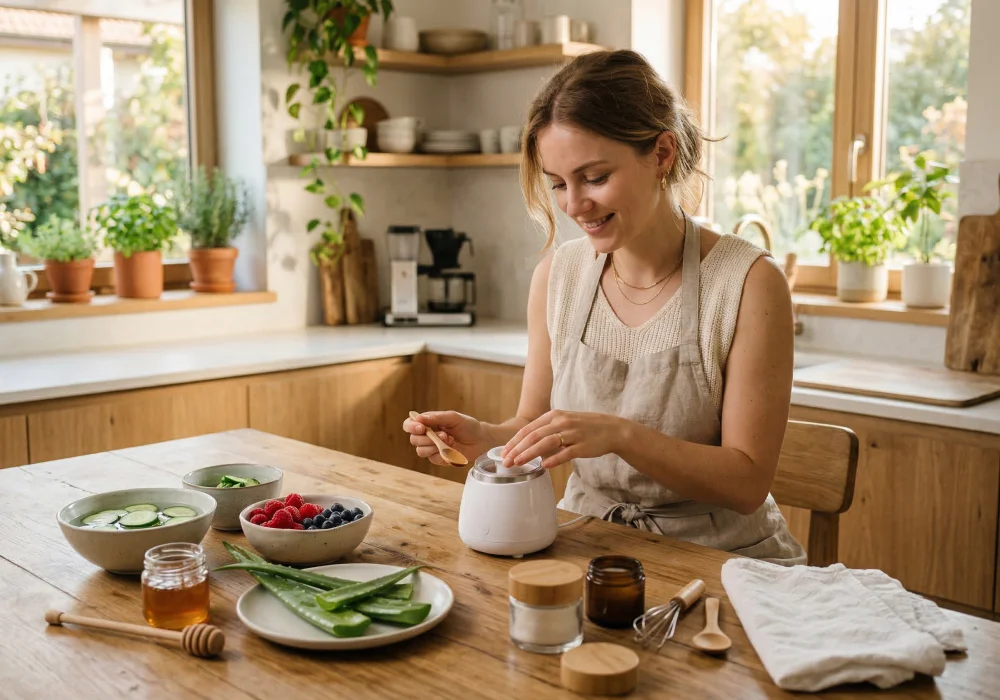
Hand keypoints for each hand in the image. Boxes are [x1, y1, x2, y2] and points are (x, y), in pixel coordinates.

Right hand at [403, 411, 490, 466]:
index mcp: (428, 423)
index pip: (409, 425)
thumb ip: (436, 417)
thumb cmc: (468, 426)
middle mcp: (427, 436)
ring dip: (434, 446)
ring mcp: (432, 448)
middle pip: (413, 439)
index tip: (421, 428)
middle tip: (443, 435)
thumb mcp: (453, 417)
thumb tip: (419, 418)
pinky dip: (442, 453)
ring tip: (450, 440)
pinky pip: (432, 458)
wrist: (481, 440)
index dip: (411, 427)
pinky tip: (452, 448)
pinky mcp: (438, 459)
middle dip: (426, 438)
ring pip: (421, 451)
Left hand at [501, 410, 626, 469]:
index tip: (504, 452)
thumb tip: (526, 446)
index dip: (515, 441)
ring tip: (518, 463)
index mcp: (554, 415)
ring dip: (530, 453)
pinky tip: (544, 466)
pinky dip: (554, 459)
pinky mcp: (582, 446)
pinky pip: (566, 453)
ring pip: (546, 443)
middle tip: (506, 461)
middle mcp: (561, 422)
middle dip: (517, 449)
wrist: (611, 429)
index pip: (529, 429)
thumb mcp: (563, 422)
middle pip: (534, 436)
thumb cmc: (584, 427)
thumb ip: (546, 431)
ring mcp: (572, 433)